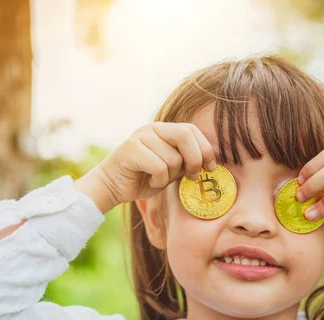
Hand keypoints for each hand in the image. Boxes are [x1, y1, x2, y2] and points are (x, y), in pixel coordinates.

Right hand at [75, 122, 216, 212]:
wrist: (112, 187)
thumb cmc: (145, 178)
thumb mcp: (172, 169)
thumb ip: (187, 162)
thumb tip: (210, 162)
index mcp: (164, 130)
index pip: (192, 130)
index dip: (205, 148)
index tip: (211, 167)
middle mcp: (153, 128)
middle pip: (185, 136)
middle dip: (195, 159)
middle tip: (192, 176)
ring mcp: (141, 136)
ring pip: (173, 158)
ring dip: (171, 176)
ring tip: (159, 179)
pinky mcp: (131, 148)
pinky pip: (159, 167)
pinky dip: (159, 180)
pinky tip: (150, 181)